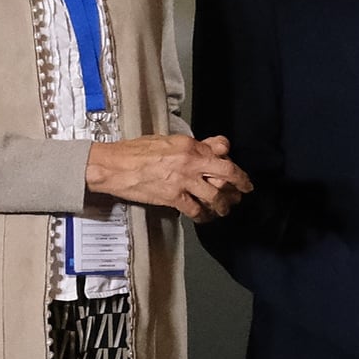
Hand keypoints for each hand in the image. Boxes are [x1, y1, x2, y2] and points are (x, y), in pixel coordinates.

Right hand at [84, 134, 251, 219]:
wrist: (113, 166)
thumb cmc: (135, 152)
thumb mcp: (167, 141)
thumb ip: (193, 145)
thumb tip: (215, 147)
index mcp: (189, 145)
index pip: (221, 150)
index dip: (233, 162)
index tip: (237, 172)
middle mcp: (190, 162)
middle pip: (227, 173)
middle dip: (241, 183)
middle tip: (245, 190)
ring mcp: (182, 181)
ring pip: (215, 195)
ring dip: (224, 204)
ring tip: (225, 208)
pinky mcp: (173, 198)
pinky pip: (196, 210)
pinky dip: (204, 216)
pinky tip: (205, 218)